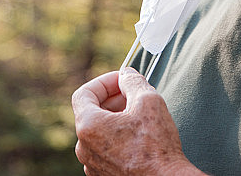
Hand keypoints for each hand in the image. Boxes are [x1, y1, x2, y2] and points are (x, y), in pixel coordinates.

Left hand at [72, 67, 201, 174]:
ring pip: (100, 132)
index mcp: (88, 127)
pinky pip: (106, 149)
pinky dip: (118, 137)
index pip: (84, 93)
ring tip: (140, 114)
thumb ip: (132, 81)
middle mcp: (84, 148)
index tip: (121, 80)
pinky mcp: (104, 175)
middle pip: (92, 112)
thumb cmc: (157, 147)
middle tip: (134, 94)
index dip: (104, 82)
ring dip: (116, 118)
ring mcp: (93, 164)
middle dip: (113, 98)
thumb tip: (126, 75)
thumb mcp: (148, 100)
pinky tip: (139, 135)